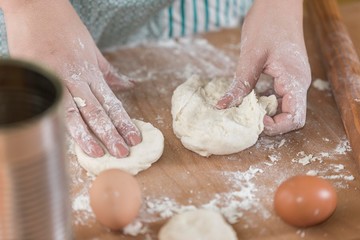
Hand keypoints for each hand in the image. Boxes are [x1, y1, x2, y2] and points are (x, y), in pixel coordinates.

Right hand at [2, 0, 141, 156]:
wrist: (35, 6)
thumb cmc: (65, 28)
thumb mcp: (92, 51)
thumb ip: (109, 73)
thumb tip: (130, 85)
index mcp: (90, 73)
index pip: (111, 103)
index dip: (124, 122)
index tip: (135, 139)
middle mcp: (75, 78)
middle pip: (96, 111)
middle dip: (111, 133)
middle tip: (123, 154)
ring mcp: (54, 79)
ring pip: (73, 111)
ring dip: (86, 133)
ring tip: (98, 152)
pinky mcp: (35, 79)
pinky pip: (47, 105)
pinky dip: (55, 122)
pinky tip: (61, 138)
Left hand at [217, 0, 310, 134]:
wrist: (279, 4)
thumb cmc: (268, 24)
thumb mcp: (251, 56)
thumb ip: (240, 84)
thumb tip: (222, 106)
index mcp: (295, 80)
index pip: (294, 118)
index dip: (276, 127)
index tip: (255, 121)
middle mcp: (299, 83)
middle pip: (293, 118)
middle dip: (273, 124)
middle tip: (250, 120)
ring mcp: (295, 80)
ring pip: (287, 109)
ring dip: (270, 115)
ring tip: (248, 111)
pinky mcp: (288, 76)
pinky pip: (282, 98)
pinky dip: (268, 104)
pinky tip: (252, 100)